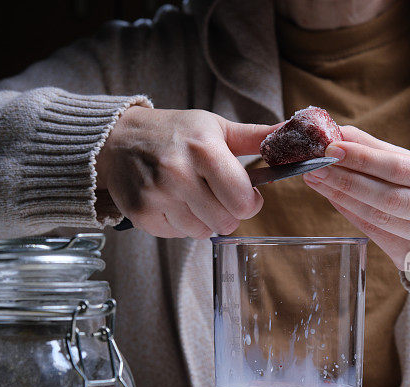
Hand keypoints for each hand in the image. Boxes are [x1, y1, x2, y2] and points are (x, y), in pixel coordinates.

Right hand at [96, 106, 274, 237]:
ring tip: (190, 195)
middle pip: (226, 222)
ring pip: (202, 232)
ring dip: (203, 219)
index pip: (242, 200)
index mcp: (203, 148)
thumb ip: (256, 137)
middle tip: (215, 194)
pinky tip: (171, 202)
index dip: (250, 202)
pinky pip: (178, 235)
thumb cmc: (174, 133)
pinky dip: (180, 224)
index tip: (243, 193)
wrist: (118, 139)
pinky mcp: (141, 213)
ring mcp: (156, 194)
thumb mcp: (215, 127)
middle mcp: (177, 172)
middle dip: (228, 213)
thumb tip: (292, 134)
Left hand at [303, 126, 409, 288]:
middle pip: (389, 197)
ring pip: (379, 218)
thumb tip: (338, 132)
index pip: (400, 168)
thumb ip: (376, 149)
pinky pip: (374, 234)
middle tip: (316, 166)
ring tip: (317, 180)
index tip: (331, 148)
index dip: (363, 159)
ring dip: (342, 198)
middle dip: (346, 181)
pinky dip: (349, 214)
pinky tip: (332, 198)